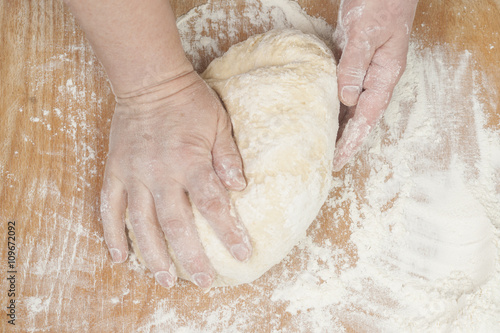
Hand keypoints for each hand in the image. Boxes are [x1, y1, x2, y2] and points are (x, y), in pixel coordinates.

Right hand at [100, 71, 252, 288]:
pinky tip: (120, 257)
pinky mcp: (115, 171)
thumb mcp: (219, 123)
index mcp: (189, 161)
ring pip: (140, 223)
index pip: (212, 204)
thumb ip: (227, 156)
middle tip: (203, 280)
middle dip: (191, 256)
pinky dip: (112, 235)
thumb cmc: (189, 101)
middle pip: (175, 224)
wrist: (149, 81)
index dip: (228, 232)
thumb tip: (240, 187)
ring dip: (153, 255)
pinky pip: (108, 208)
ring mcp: (133, 174)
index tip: (242, 252)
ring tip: (165, 280)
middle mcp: (159, 173)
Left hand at [333, 0, 417, 170]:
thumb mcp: (365, 35)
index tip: (339, 160)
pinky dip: (338, 107)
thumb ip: (354, 66)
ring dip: (342, 127)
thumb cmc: (380, 4)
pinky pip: (348, 92)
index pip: (366, 117)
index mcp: (384, 76)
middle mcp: (378, 79)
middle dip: (347, 141)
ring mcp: (369, 72)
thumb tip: (345, 99)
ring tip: (327, 147)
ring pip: (355, 108)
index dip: (352, 141)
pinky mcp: (359, 64)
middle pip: (362, 118)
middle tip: (330, 162)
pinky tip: (327, 114)